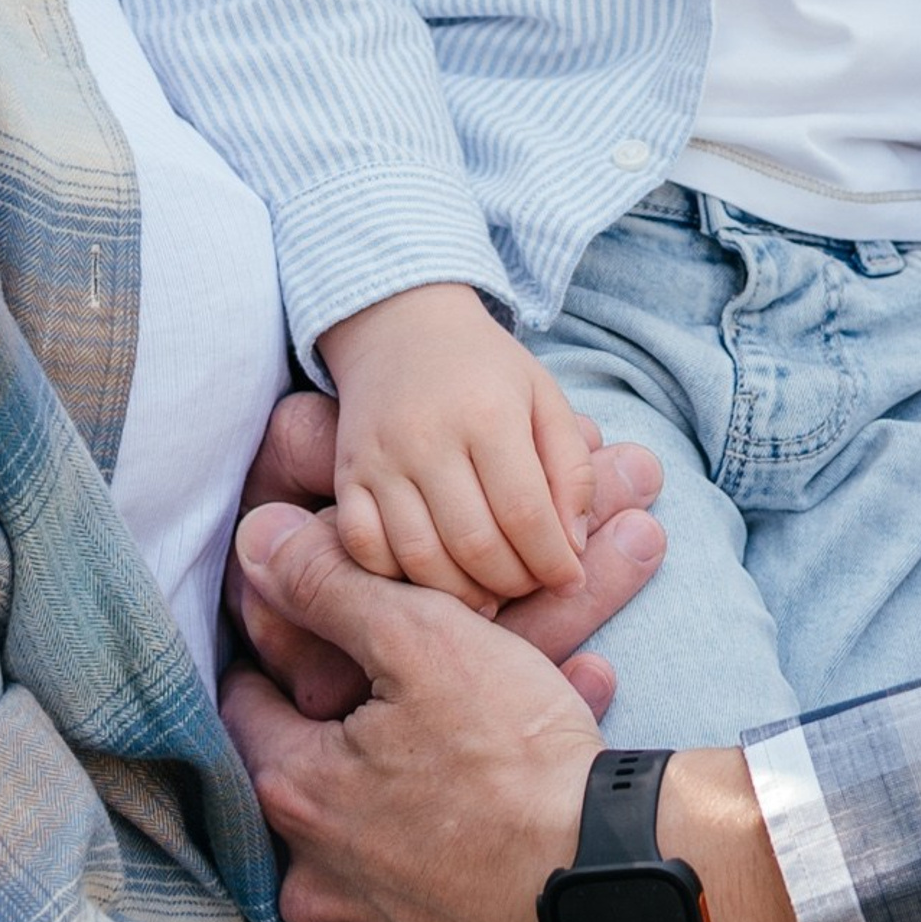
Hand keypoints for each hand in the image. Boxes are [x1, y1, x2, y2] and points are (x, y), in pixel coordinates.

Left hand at [225, 503, 603, 921]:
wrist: (624, 891)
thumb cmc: (524, 762)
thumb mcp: (431, 642)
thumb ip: (334, 589)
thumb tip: (255, 545)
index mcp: (299, 797)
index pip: (253, 714)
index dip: (294, 677)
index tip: (345, 667)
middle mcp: (312, 894)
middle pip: (312, 812)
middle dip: (361, 774)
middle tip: (434, 743)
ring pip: (361, 898)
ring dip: (402, 861)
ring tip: (479, 818)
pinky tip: (489, 902)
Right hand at [319, 282, 597, 602]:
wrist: (400, 327)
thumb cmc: (486, 370)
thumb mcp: (546, 399)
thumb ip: (572, 471)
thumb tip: (573, 548)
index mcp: (487, 413)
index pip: (525, 512)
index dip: (554, 561)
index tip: (569, 579)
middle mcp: (427, 437)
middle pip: (475, 545)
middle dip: (515, 583)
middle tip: (531, 583)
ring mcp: (380, 460)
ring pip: (420, 558)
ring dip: (463, 594)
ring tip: (491, 591)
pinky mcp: (346, 476)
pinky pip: (365, 549)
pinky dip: (399, 578)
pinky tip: (433, 575)